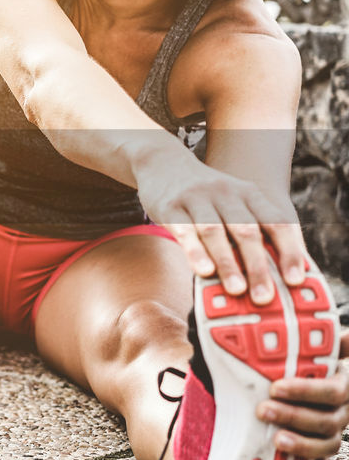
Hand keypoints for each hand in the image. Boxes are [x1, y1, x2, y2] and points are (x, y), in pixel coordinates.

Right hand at [137, 156, 305, 304]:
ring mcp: (197, 198)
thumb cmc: (206, 194)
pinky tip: (203, 271)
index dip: (289, 251)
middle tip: (265, 297)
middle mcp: (226, 193)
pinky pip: (184, 231)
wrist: (164, 162)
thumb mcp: (235, 200)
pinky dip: (195, 252)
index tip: (295, 281)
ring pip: (216, 232)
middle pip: (247, 231)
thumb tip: (274, 274)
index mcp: (249, 194)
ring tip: (237, 290)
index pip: (277, 222)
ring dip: (228, 263)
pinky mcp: (170, 206)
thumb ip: (253, 228)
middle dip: (258, 266)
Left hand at [256, 327, 348, 459]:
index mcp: (344, 384)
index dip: (306, 391)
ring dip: (304, 445)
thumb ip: (323, 336)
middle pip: (327, 420)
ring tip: (276, 441)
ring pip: (328, 443)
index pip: (331, 391)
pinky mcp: (325, 444)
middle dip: (295, 416)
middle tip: (263, 410)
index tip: (275, 386)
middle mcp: (344, 410)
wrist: (333, 373)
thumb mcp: (322, 343)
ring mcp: (336, 429)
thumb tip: (321, 325)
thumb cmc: (316, 354)